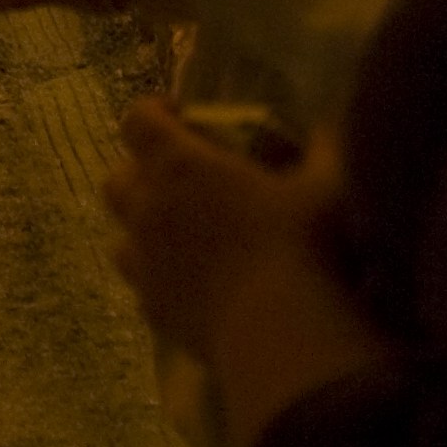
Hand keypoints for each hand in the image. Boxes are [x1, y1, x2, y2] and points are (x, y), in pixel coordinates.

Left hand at [107, 98, 384, 446]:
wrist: (280, 333)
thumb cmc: (302, 244)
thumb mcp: (326, 184)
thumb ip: (324, 147)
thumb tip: (329, 123)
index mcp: (181, 165)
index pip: (138, 121)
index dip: (153, 113)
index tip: (181, 116)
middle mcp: (149, 209)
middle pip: (117, 178)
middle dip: (140, 172)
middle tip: (181, 179)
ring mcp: (144, 263)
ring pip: (120, 234)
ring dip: (143, 227)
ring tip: (183, 234)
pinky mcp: (152, 308)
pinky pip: (141, 284)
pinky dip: (159, 277)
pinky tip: (194, 283)